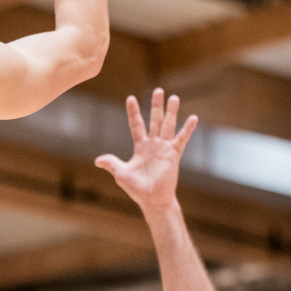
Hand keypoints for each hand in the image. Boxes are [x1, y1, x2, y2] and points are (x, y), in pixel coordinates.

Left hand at [95, 89, 197, 211]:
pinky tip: (193, 118)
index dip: (133, 112)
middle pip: (154, 120)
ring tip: (174, 97)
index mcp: (140, 146)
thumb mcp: (121, 174)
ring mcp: (164, 148)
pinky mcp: (173, 155)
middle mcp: (153, 144)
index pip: (136, 124)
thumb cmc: (137, 189)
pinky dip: (187, 129)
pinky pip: (181, 139)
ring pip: (168, 125)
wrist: (152, 200)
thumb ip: (112, 163)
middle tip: (158, 90)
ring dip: (171, 112)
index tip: (130, 98)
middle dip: (156, 105)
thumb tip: (97, 160)